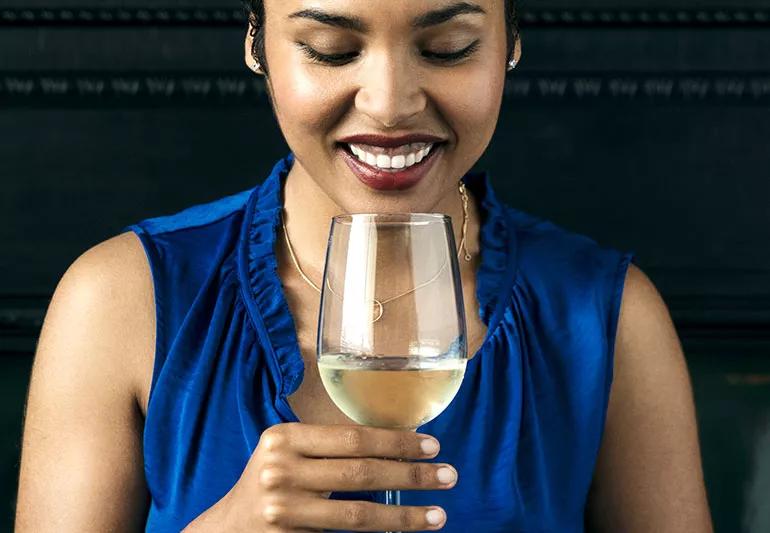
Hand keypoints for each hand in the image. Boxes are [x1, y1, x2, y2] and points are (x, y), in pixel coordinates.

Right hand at [184, 423, 457, 531]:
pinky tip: (405, 530)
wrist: (227, 528)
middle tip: (448, 476)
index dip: (396, 442)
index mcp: (285, 437)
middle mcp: (281, 469)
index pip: (353, 438)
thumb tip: (396, 443)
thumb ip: (328, 444)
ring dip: (404, 515)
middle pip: (360, 472)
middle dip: (410, 475)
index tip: (432, 445)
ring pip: (358, 514)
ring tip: (438, 514)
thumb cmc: (271, 481)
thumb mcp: (290, 452)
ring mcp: (282, 507)